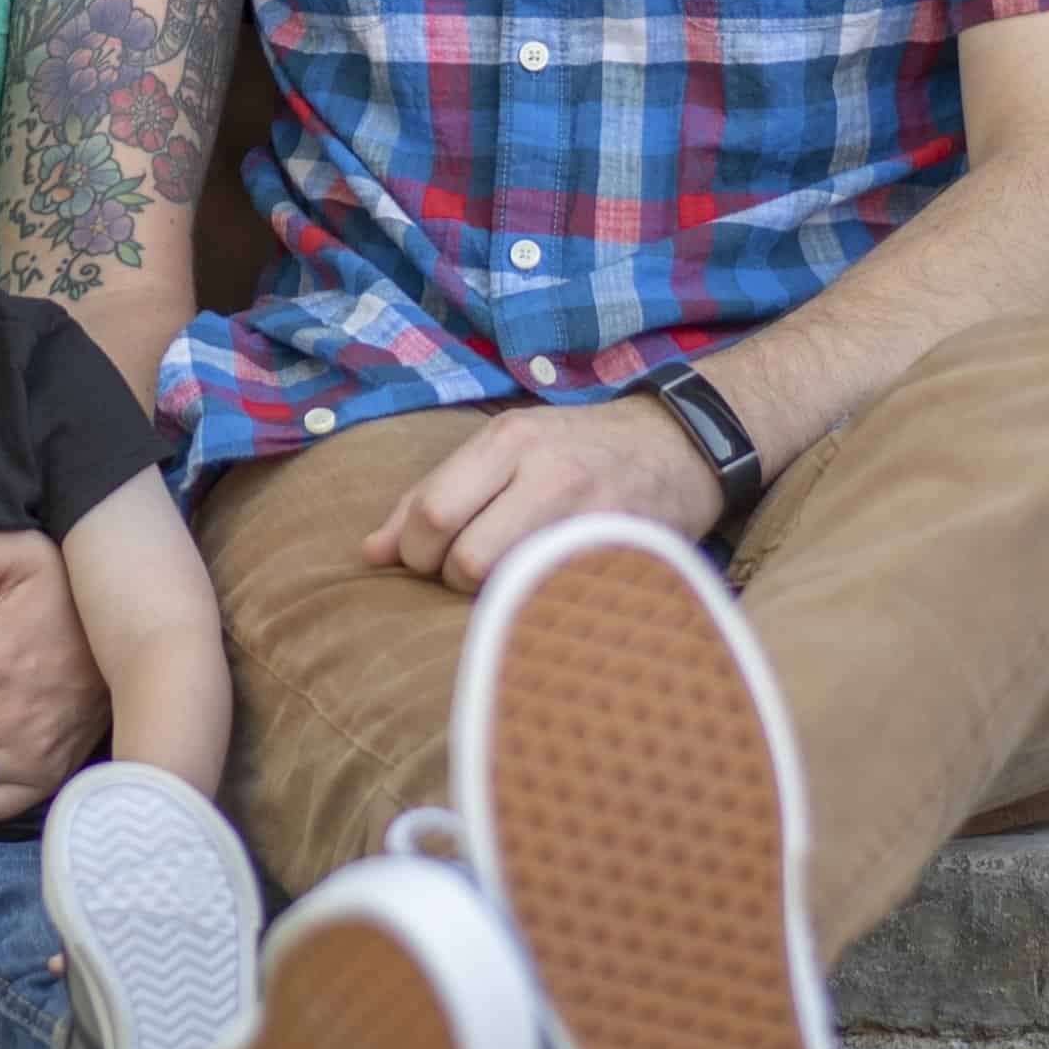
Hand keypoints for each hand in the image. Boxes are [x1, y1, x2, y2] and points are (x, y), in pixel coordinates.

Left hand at [368, 395, 724, 594]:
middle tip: (467, 574)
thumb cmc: (573, 450)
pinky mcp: (622, 551)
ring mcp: (589, 514)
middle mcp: (546, 471)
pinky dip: (538, 607)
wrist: (678, 445)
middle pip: (465, 557)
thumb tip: (371, 553)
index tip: (426, 559)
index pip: (432, 511)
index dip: (416, 551)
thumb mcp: (503, 448)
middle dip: (451, 578)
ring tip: (508, 582)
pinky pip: (557, 598)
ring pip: (508, 585)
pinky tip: (544, 595)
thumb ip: (433, 494)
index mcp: (507, 440)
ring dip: (494, 597)